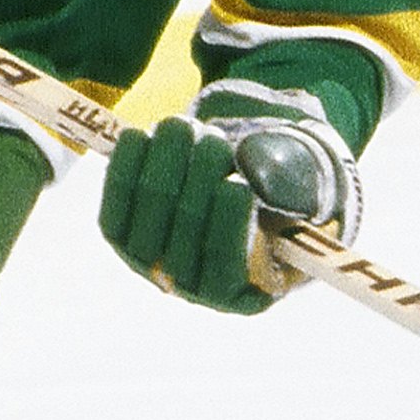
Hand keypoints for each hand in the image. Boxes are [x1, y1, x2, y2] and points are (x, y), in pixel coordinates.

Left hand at [100, 93, 362, 313]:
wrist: (244, 178)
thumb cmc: (286, 189)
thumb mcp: (305, 189)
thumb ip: (290, 183)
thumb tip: (256, 171)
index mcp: (248, 293)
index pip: (226, 267)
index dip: (227, 226)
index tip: (238, 185)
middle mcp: (194, 288)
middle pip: (185, 231)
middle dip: (199, 177)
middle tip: (214, 138)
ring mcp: (153, 264)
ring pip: (150, 208)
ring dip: (166, 160)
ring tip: (184, 127)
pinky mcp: (122, 235)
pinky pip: (115, 201)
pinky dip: (124, 165)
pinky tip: (135, 135)